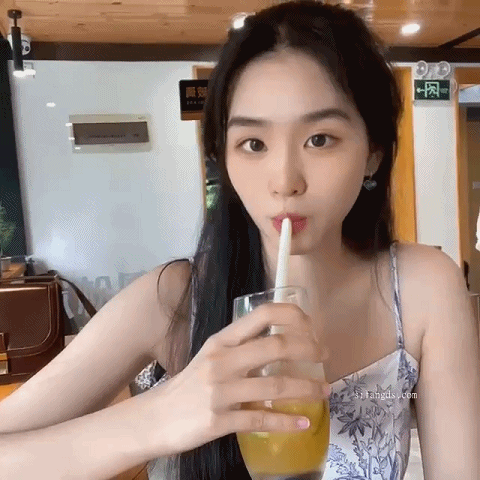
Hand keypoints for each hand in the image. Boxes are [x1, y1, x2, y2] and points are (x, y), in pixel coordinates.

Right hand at [146, 302, 329, 455]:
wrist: (154, 418)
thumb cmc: (188, 385)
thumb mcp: (211, 357)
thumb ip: (240, 348)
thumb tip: (280, 345)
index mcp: (221, 341)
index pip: (262, 315)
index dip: (293, 316)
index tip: (312, 327)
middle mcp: (222, 361)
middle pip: (276, 346)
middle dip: (309, 350)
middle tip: (324, 357)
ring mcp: (220, 391)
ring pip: (276, 386)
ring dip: (307, 389)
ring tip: (325, 391)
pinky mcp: (219, 420)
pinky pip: (262, 420)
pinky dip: (287, 422)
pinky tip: (303, 423)